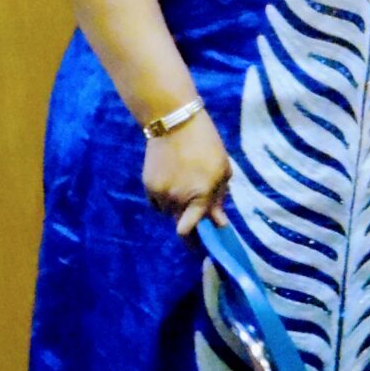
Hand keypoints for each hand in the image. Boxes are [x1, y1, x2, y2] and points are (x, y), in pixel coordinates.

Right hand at [142, 109, 231, 236]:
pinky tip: (173, 180)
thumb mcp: (221, 169)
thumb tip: (219, 222)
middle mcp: (177, 198)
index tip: (201, 248)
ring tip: (186, 184)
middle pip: (181, 224)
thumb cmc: (206, 144)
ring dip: (178, 208)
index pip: (190, 230)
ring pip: (169, 213)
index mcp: (200, 195)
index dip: (195, 243)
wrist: (174, 122)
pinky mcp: (148, 186)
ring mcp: (160, 193)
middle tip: (198, 210)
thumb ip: (219, 198)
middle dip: (190, 223)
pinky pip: (158, 203)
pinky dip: (165, 199)